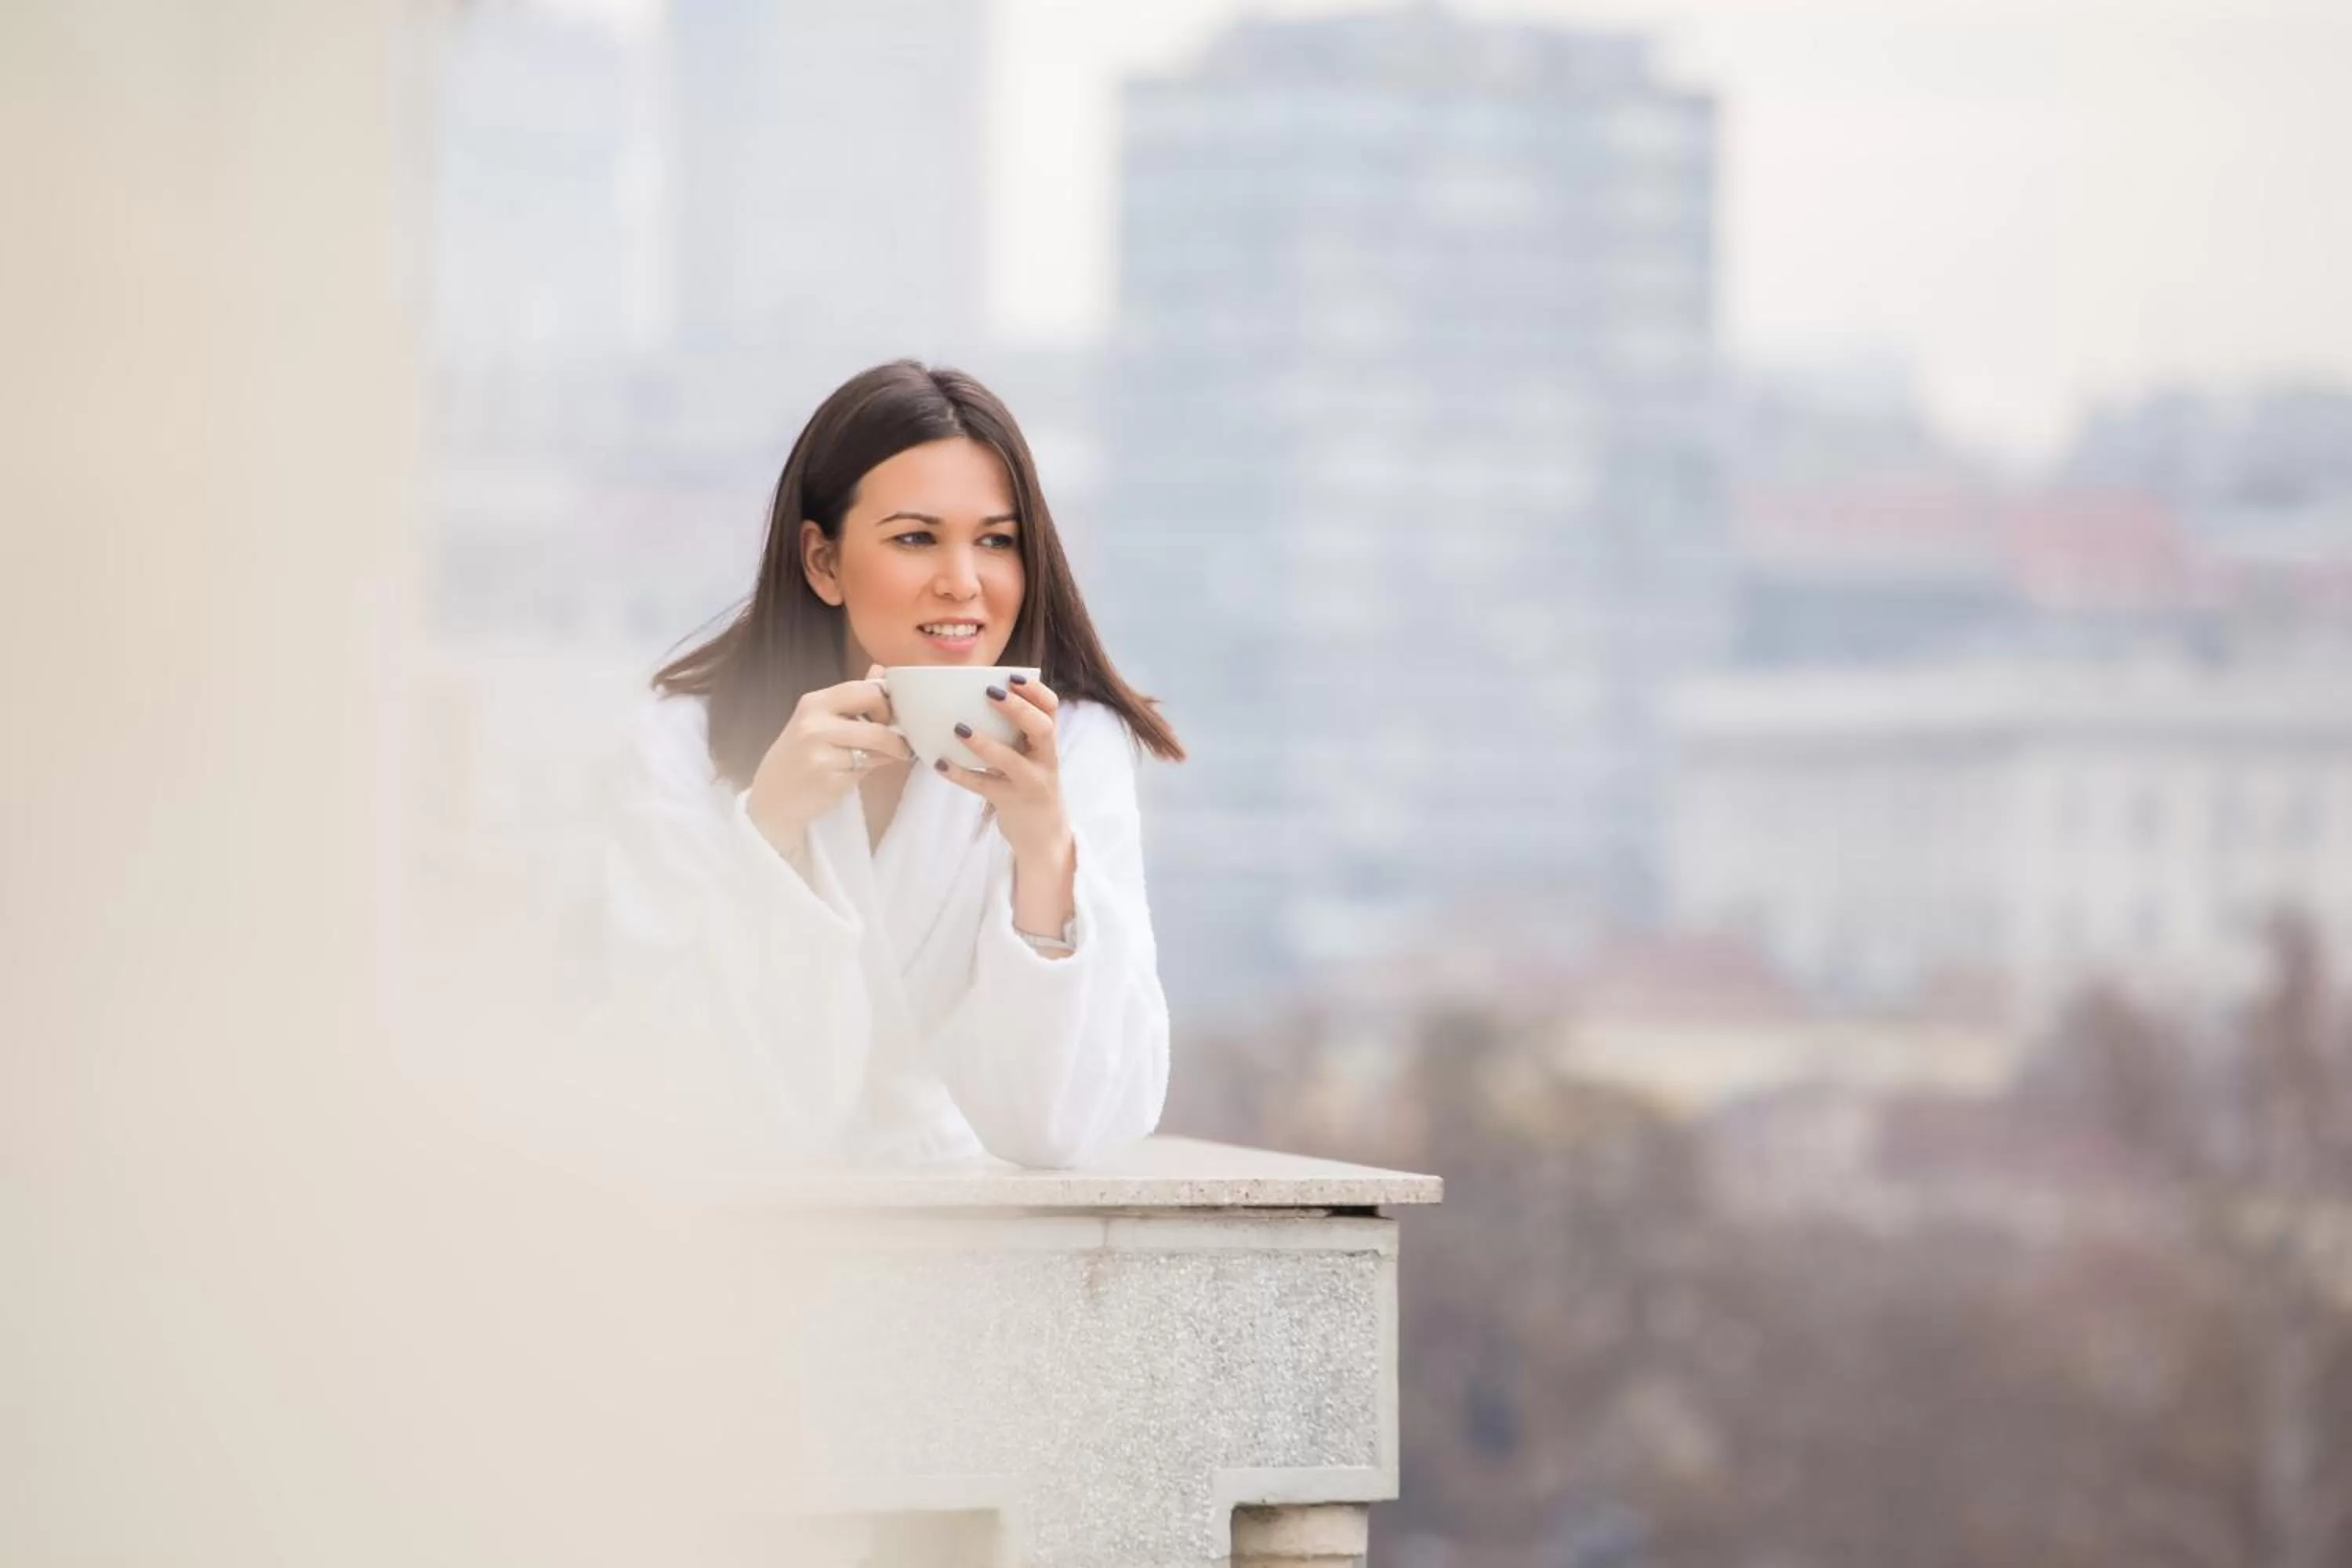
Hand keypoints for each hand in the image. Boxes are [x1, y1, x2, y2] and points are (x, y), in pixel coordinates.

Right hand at [745, 664, 910, 852]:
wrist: (771, 798)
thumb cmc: (799, 756)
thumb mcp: (817, 720)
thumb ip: (851, 699)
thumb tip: (881, 671)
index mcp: (814, 703)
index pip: (866, 690)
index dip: (885, 704)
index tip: (888, 717)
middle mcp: (815, 725)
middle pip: (877, 726)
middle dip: (894, 736)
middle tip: (895, 743)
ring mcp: (821, 755)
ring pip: (875, 751)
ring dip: (886, 756)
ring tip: (881, 758)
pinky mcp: (829, 781)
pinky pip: (865, 771)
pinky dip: (869, 772)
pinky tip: (855, 773)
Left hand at [934, 676, 1070, 863]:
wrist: (1044, 838)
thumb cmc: (1030, 787)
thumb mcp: (1032, 758)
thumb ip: (1016, 734)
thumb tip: (974, 700)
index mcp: (1048, 743)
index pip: (1052, 709)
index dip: (1036, 691)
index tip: (1012, 676)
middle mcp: (1045, 761)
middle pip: (1042, 729)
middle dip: (1017, 708)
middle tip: (990, 692)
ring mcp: (1030, 784)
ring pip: (1011, 761)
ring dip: (985, 743)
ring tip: (959, 728)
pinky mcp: (1011, 803)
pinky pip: (984, 786)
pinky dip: (960, 774)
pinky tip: (940, 763)